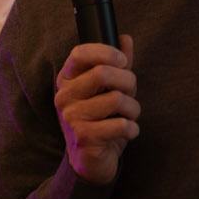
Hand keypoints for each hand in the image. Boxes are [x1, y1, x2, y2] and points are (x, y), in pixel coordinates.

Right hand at [54, 34, 138, 184]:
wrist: (91, 160)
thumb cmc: (102, 119)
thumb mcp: (109, 89)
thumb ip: (117, 64)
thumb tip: (125, 38)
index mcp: (68, 80)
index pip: (81, 53)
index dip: (107, 52)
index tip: (123, 62)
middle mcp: (65, 96)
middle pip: (103, 73)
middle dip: (128, 82)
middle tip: (130, 94)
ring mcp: (72, 117)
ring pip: (117, 99)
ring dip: (133, 109)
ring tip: (128, 117)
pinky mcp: (84, 137)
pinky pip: (121, 124)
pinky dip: (132, 128)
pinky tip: (127, 132)